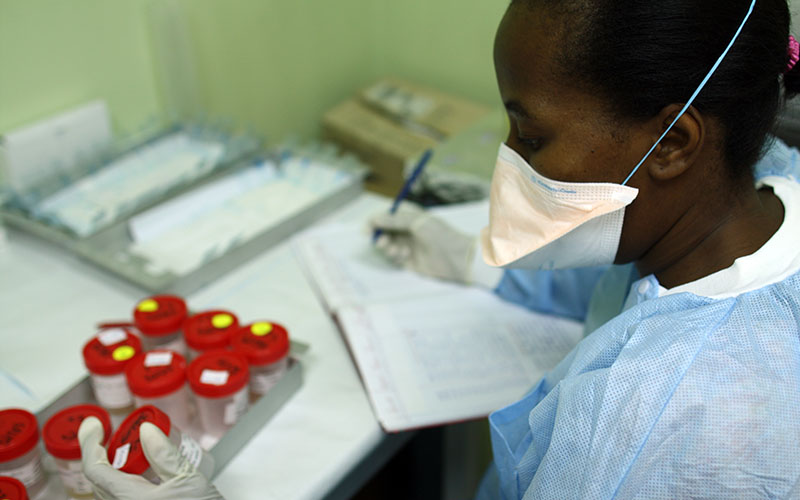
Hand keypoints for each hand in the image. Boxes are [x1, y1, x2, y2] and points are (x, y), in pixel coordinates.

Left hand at [79, 417, 223, 499]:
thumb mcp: (189, 481)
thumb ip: (165, 455)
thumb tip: (146, 431)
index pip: (95, 470)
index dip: (89, 443)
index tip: (95, 425)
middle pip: (99, 481)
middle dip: (102, 454)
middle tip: (114, 433)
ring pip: (108, 492)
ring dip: (114, 469)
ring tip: (132, 452)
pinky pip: (121, 499)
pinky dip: (125, 482)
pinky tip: (144, 474)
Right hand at [370, 203, 476, 282]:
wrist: (456, 258)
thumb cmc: (439, 235)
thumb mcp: (416, 221)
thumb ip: (393, 220)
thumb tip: (373, 219)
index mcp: (411, 216)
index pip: (388, 215)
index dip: (376, 219)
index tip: (368, 227)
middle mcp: (408, 230)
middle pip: (385, 230)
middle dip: (379, 234)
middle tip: (378, 240)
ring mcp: (408, 245)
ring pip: (387, 244)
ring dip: (387, 246)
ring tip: (393, 249)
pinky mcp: (409, 261)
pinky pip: (394, 257)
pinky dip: (395, 255)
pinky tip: (404, 255)